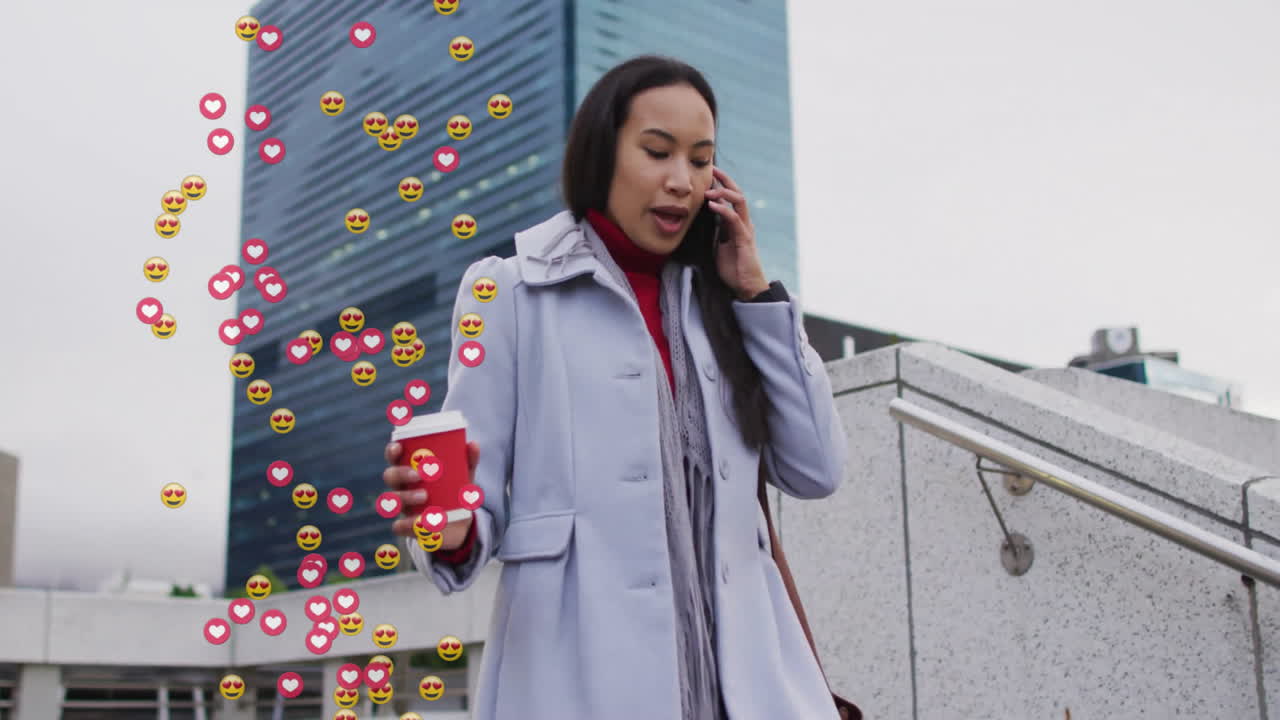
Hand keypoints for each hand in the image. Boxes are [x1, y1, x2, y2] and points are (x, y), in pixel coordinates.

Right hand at [383, 440, 478, 550]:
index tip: (398, 447)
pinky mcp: (407, 526)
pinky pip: (399, 525)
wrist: (458, 522)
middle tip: (419, 475)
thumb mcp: (463, 476)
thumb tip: (473, 444)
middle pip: (390, 476)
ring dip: (407, 496)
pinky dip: (406, 524)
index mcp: (411, 469)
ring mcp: (403, 506)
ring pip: (394, 499)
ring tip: (425, 496)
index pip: (394, 457)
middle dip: (401, 473)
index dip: (392, 451)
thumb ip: (468, 461)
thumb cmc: (454, 490)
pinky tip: (419, 521)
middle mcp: (402, 486)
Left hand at [704, 165, 769, 299]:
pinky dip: (723, 210)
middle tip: (713, 169)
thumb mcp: (718, 246)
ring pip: (739, 202)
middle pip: (738, 194)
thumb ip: (715, 232)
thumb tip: (704, 220)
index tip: (709, 174)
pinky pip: (735, 219)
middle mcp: (744, 223)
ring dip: (724, 192)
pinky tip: (713, 205)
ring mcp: (745, 230)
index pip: (731, 198)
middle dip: (726, 180)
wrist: (746, 287)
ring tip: (710, 190)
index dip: (722, 184)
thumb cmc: (733, 268)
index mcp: (737, 224)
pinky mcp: (744, 239)